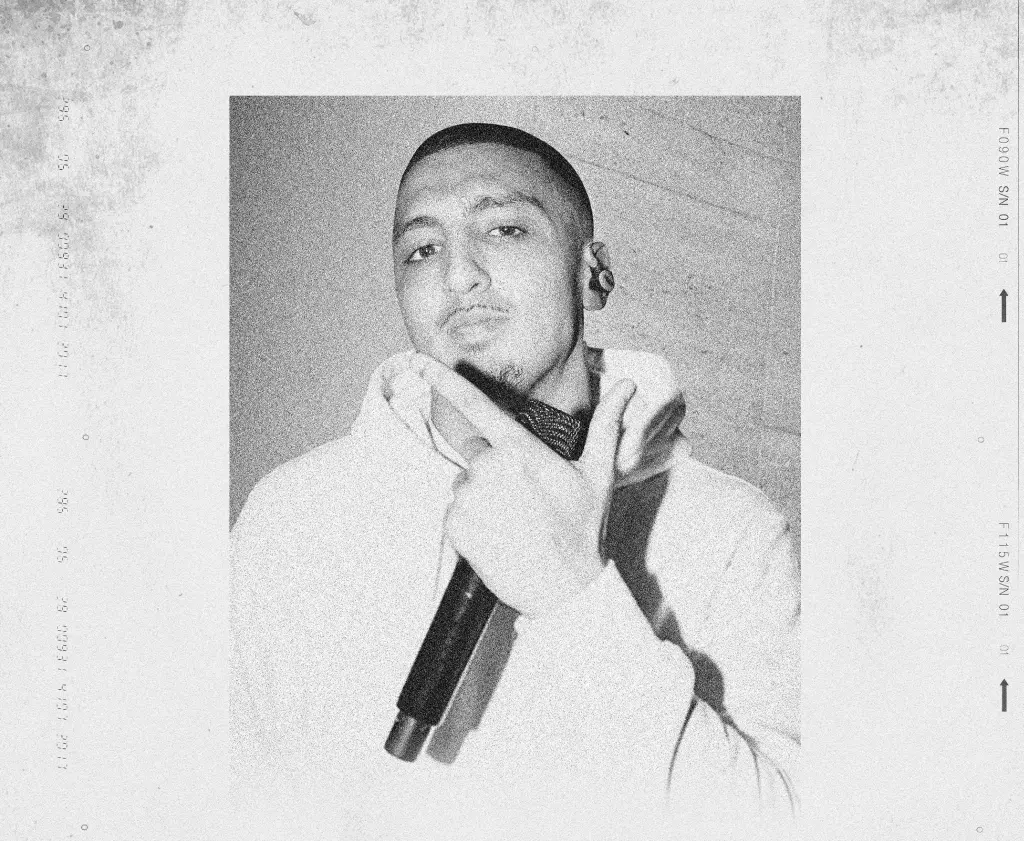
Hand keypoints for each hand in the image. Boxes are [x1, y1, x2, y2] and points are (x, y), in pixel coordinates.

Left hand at [413, 355, 635, 617]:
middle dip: (493, 466)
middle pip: (476, 452)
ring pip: (465, 483)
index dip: (443, 380)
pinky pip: (455, 511)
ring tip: (514, 520)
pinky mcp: (455, 526)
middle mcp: (488, 470)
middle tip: (524, 498)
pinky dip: (471, 521)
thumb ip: (606, 425)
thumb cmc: (582, 530)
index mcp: (520, 451)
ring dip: (482, 495)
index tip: (417, 362)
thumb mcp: (598, 474)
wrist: (565, 589)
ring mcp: (469, 499)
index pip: (475, 406)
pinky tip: (499, 535)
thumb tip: (626, 385)